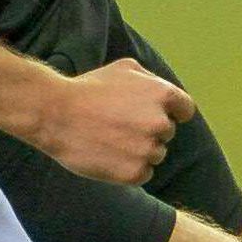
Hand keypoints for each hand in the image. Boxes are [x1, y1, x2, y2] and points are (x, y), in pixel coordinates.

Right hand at [36, 57, 197, 186]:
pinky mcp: (134, 172)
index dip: (170, 112)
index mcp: (163, 94)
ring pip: (156, 154)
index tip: (151, 115)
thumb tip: (166, 96)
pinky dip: (130, 169)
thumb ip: (151, 80)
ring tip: (111, 140)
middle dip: (149, 130)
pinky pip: (144, 173)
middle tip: (119, 126)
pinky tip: (109, 155)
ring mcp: (148, 149)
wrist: (56, 114)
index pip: (184, 110)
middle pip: (167, 133)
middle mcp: (160, 122)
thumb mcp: (124, 68)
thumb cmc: (88, 88)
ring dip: (139, 150)